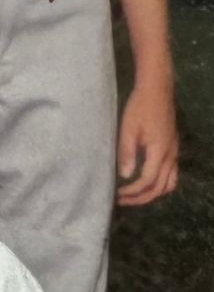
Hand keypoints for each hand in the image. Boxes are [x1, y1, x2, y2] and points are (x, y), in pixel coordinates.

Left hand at [116, 75, 177, 204]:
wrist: (157, 91)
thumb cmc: (139, 108)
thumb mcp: (127, 129)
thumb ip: (127, 153)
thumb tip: (125, 176)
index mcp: (160, 152)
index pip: (148, 181)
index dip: (132, 191)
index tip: (116, 194)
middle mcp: (171, 155)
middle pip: (161, 187)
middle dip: (141, 197)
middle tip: (122, 200)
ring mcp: (174, 152)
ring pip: (169, 183)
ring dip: (152, 193)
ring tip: (133, 195)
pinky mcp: (173, 148)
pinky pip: (171, 174)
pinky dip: (160, 183)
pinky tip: (145, 181)